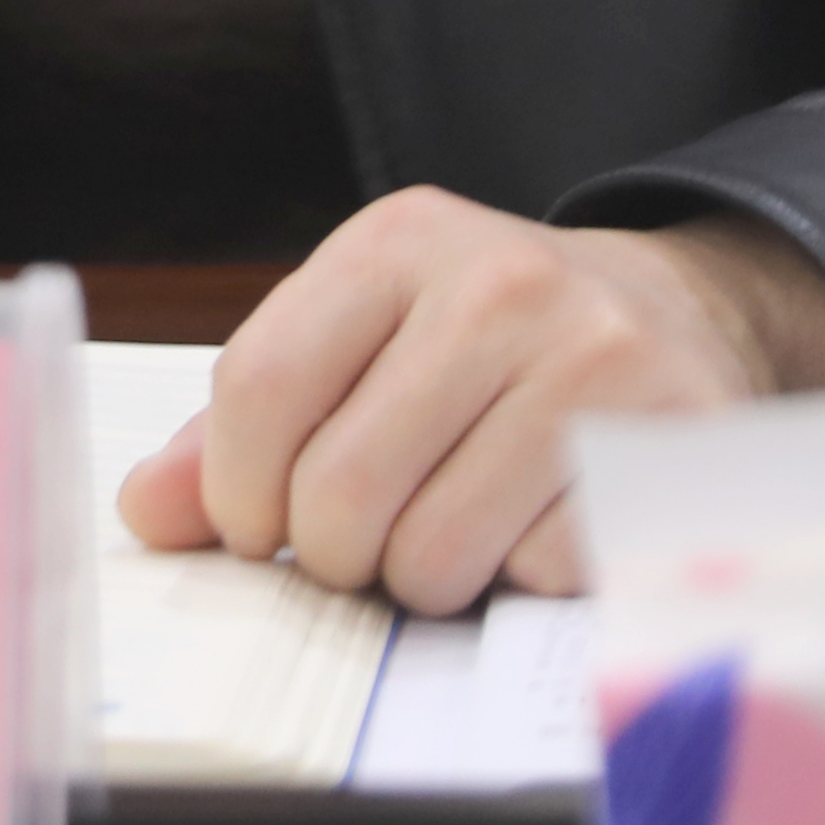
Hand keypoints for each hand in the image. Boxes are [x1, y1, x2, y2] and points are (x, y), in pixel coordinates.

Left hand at [113, 189, 824, 612]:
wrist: (676, 321)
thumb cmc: (488, 351)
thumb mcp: (363, 344)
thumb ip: (244, 427)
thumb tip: (147, 511)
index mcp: (398, 242)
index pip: (257, 389)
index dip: (236, 494)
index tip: (259, 525)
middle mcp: (500, 282)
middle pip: (335, 492)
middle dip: (337, 553)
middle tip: (377, 535)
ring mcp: (590, 361)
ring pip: (427, 557)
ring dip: (427, 579)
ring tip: (466, 524)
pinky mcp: (660, 449)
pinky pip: (528, 578)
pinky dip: (519, 582)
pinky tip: (540, 525)